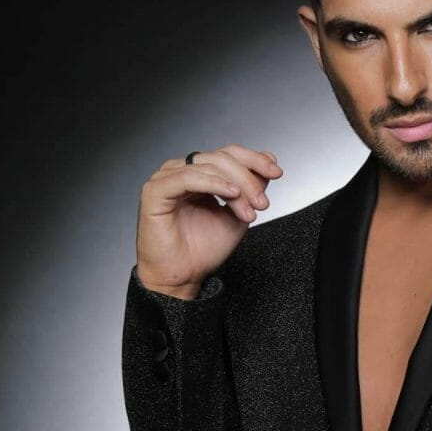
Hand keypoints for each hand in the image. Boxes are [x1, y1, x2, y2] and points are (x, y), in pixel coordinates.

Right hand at [135, 144, 282, 298]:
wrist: (182, 276)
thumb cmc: (202, 249)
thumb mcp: (239, 212)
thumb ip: (251, 186)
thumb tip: (268, 159)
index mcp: (199, 174)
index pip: (229, 153)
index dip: (255, 159)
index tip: (276, 172)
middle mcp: (182, 171)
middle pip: (222, 157)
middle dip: (248, 178)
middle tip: (262, 202)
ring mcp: (166, 179)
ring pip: (209, 166)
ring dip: (236, 186)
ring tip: (248, 211)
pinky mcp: (155, 191)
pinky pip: (188, 177)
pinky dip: (213, 183)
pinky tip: (231, 194)